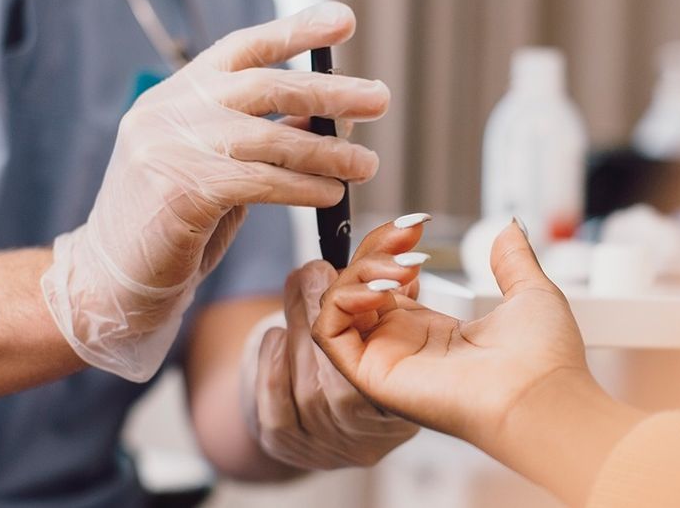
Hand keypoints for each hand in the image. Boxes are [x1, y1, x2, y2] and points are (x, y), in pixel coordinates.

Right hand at [41, 3, 388, 381]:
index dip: (296, 30)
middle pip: (265, 85)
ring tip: (367, 164)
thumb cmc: (172, 223)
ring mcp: (168, 146)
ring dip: (327, 152)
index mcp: (177, 95)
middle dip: (329, 91)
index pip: (243, 47)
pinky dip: (302, 188)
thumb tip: (327, 120)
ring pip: (269, 137)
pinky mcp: (178, 190)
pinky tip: (331, 196)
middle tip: (379, 98)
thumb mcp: (216, 166)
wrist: (110, 277)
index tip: (344, 19)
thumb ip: (259, 137)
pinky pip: (259, 182)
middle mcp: (169, 110)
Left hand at [241, 251, 424, 470]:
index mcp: (407, 403)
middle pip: (337, 373)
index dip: (369, 315)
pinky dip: (272, 363)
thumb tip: (402, 235)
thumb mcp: (391, 314)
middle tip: (316, 269)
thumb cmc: (370, 349)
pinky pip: (274, 404)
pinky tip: (278, 337)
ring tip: (300, 290)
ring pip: (305, 385)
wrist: (332, 409)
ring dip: (296, 325)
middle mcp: (368, 433)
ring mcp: (326, 444)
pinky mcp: (286, 443)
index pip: (385, 365)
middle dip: (323, 308)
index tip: (362, 275)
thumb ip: (392, 281)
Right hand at [311, 218, 589, 449]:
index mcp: (432, 331)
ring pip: (339, 304)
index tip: (417, 223)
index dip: (390, 246)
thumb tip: (508, 229)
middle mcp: (402, 345)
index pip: (384, 281)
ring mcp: (385, 360)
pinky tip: (381, 288)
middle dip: (376, 248)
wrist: (542, 396)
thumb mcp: (529, 294)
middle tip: (408, 235)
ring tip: (403, 266)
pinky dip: (343, 299)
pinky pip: (330, 332)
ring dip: (360, 271)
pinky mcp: (372, 375)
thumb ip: (512, 261)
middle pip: (358, 285)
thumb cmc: (544, 362)